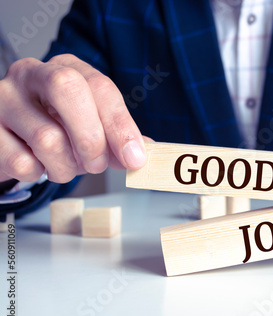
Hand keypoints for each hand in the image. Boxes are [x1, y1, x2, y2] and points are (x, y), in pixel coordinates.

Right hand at [0, 54, 146, 182]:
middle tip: (97, 164)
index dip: (121, 126)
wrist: (10, 133)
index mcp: (67, 68)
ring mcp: (3, 98)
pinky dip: (39, 174)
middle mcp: (31, 73)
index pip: (101, 87)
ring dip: (67, 167)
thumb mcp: (91, 122)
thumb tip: (143, 155)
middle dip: (92, 139)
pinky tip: (39, 165)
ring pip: (46, 138)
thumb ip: (117, 136)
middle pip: (68, 91)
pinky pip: (22, 162)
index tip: (135, 158)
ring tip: (67, 166)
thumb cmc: (58, 125)